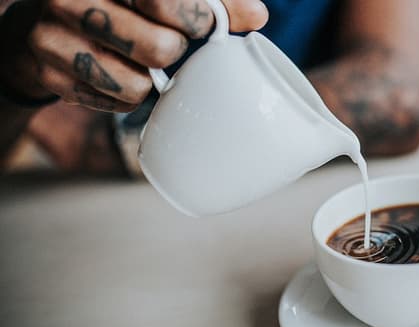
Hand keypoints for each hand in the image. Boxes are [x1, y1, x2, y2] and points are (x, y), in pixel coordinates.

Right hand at [0, 0, 267, 111]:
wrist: (41, 27)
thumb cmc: (119, 8)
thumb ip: (211, 1)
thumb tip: (257, 15)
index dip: (197, 16)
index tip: (208, 27)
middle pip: (160, 47)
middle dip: (176, 52)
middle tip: (171, 45)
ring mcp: (52, 37)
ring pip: (137, 84)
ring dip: (151, 81)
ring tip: (141, 62)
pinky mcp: (47, 74)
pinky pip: (114, 103)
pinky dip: (126, 97)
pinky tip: (117, 75)